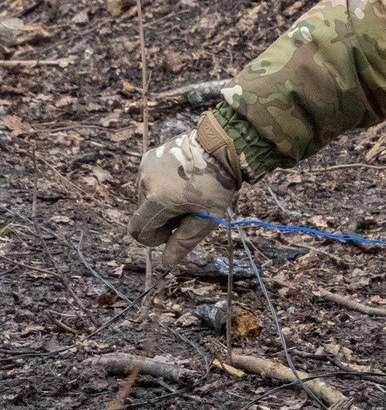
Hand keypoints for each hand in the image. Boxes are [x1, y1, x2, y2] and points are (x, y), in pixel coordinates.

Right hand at [128, 118, 240, 268]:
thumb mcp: (206, 219)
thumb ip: (183, 243)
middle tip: (190, 210)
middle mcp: (144, 183)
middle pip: (145, 214)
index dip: (154, 238)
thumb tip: (167, 263)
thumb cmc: (218, 185)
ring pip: (147, 197)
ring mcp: (145, 167)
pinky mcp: (149, 156)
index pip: (138, 230)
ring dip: (163, 201)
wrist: (223, 146)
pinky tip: (184, 178)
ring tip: (189, 192)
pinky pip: (150, 180)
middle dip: (163, 218)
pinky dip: (163, 185)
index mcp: (156, 200)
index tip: (174, 232)